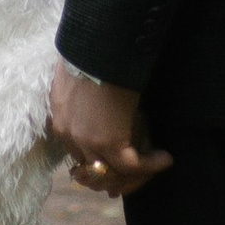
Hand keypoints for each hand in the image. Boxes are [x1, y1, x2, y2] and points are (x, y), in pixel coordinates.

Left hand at [49, 61, 171, 198]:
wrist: (97, 44)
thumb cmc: (92, 52)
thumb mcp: (80, 77)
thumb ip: (83, 96)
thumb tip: (100, 104)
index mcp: (59, 119)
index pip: (76, 155)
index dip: (97, 164)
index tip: (113, 167)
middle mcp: (68, 135)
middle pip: (91, 171)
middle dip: (114, 178)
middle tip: (133, 180)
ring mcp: (86, 141)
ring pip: (112, 174)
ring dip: (137, 174)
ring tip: (157, 164)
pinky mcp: (107, 142)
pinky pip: (131, 166)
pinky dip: (151, 165)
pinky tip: (165, 158)